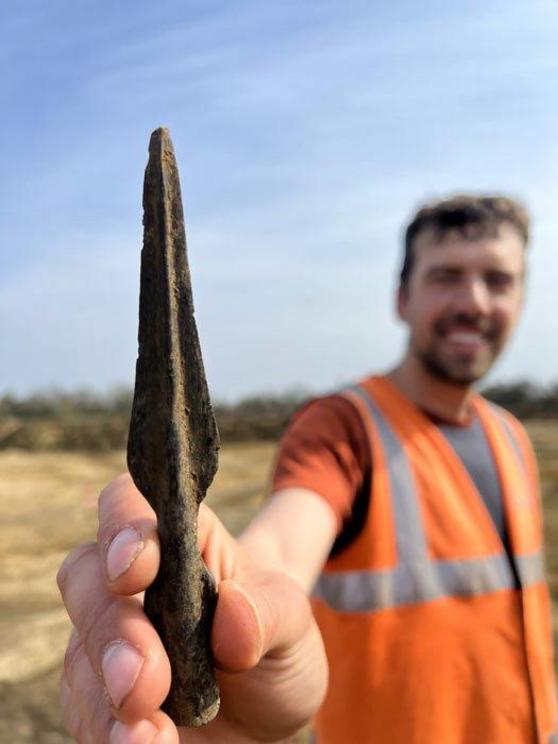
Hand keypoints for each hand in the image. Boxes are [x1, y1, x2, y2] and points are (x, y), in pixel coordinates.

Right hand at [57, 474, 327, 741]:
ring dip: (106, 697)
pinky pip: (84, 710)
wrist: (267, 704)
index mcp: (179, 539)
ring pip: (79, 652)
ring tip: (152, 736)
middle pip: (86, 578)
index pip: (129, 506)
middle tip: (144, 681)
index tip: (136, 570)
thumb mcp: (294, 621)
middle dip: (111, 629)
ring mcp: (109, 639)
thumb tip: (233, 612)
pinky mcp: (98, 695)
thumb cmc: (275, 638)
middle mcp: (132, 583)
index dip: (123, 528)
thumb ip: (271, 612)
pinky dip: (108, 733)